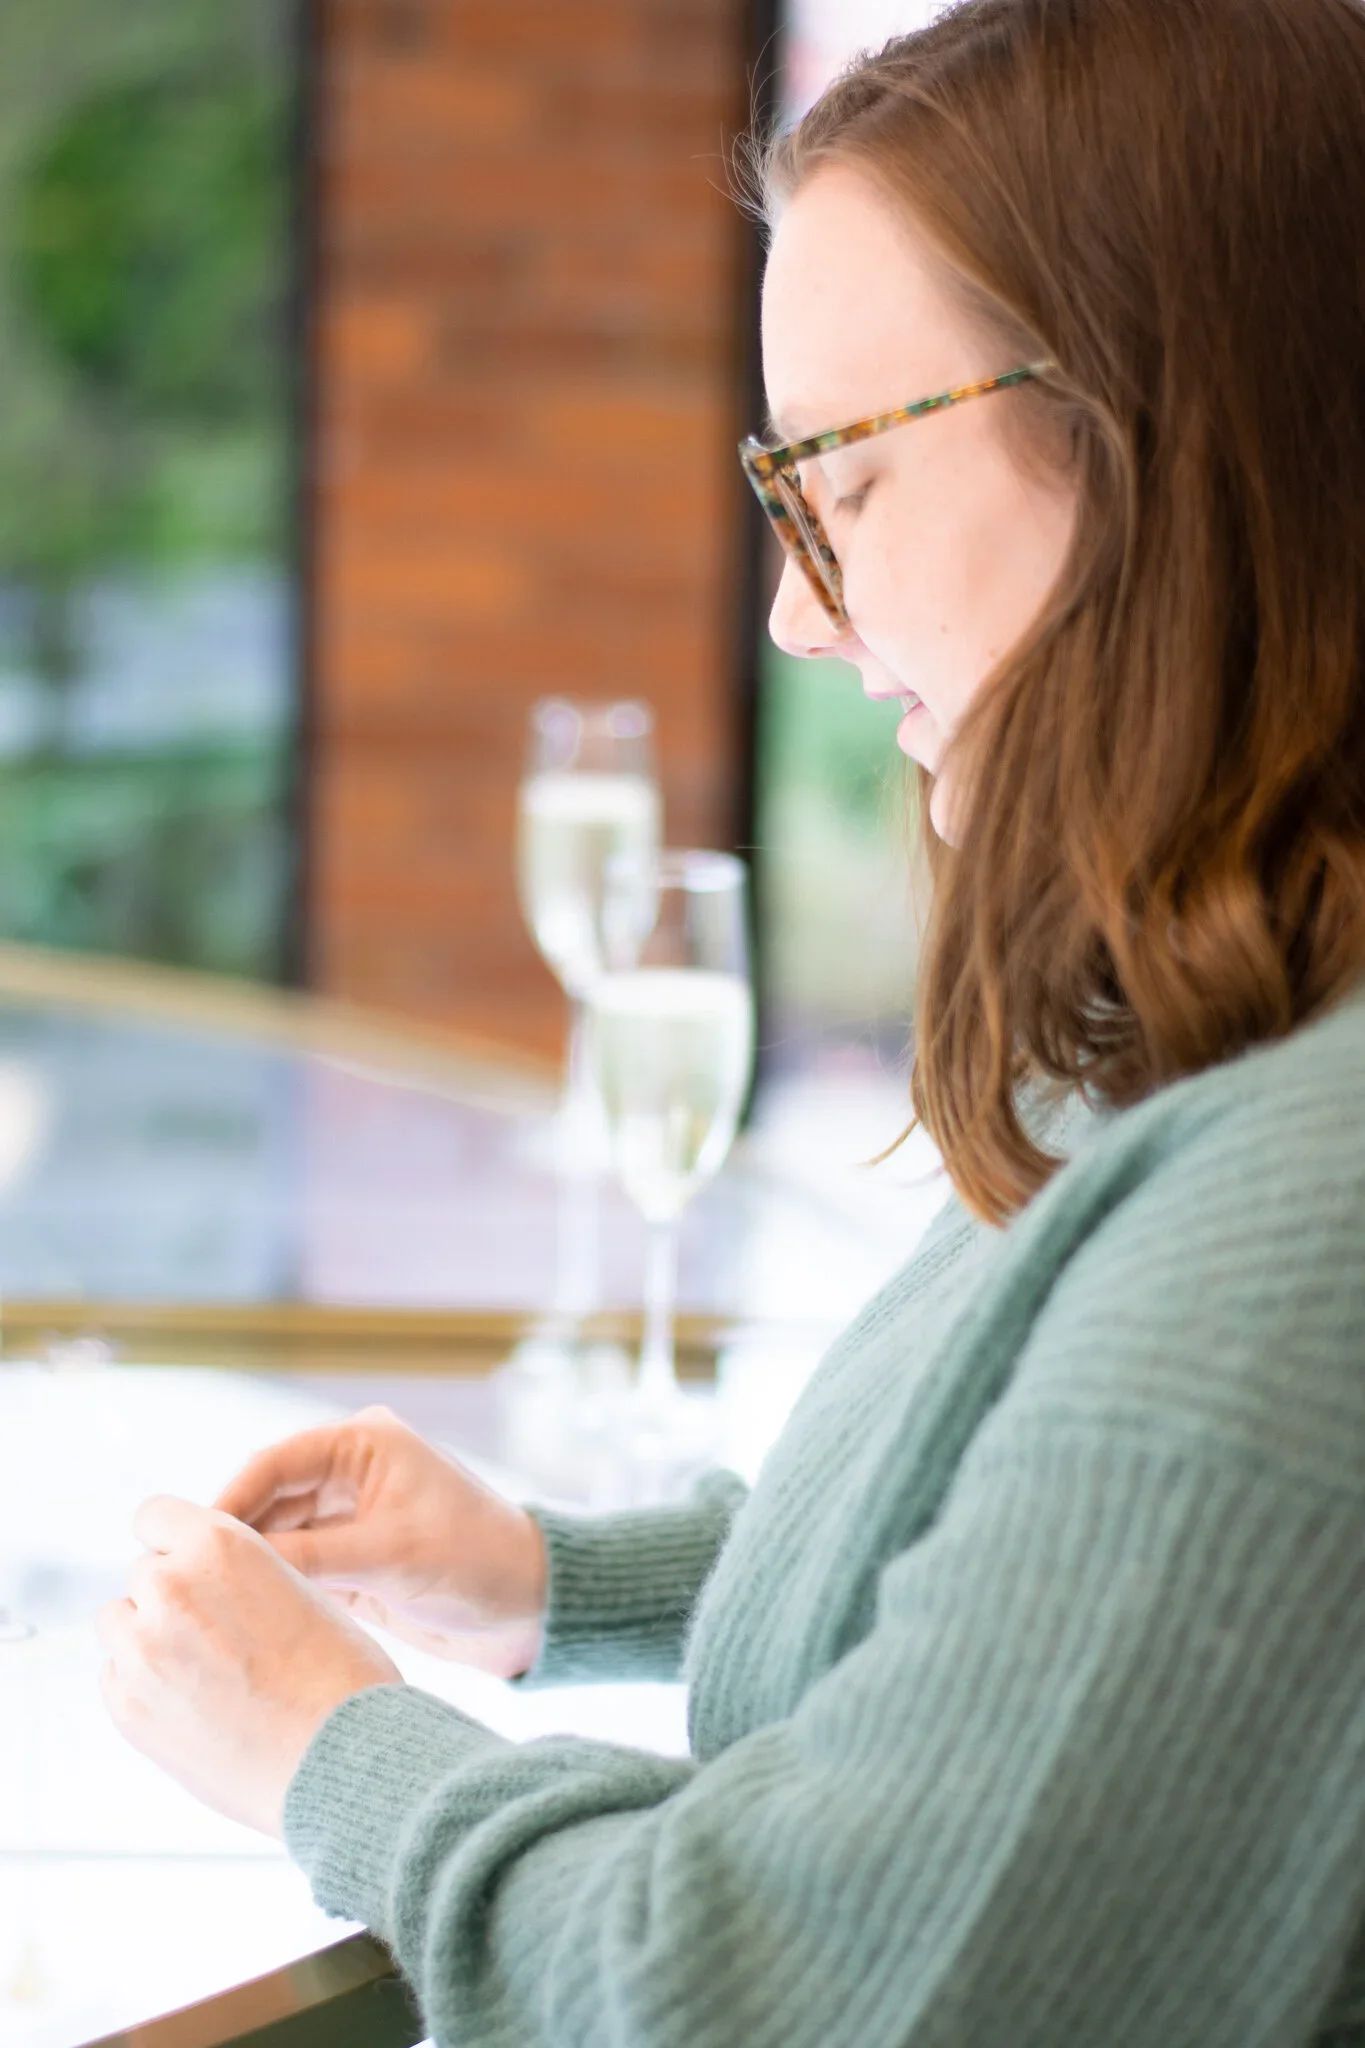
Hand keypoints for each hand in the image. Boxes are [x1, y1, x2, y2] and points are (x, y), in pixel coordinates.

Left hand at [98, 1496, 400, 1837]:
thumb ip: (235, 1576)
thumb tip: (200, 1582)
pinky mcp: (128, 1708)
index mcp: (219, 1545)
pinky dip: (144, 1688)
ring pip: (119, 1625)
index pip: (154, 1515)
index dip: (174, 1542)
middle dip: (170, 1597)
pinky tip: (195, 1707)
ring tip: (204, 1673)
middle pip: (142, 1576)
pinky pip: (116, 1679)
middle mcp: (170, 1587)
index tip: (190, 1566)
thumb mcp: (296, 1588)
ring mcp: (141, 1650)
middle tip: (216, 1636)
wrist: (341, 1758)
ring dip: (148, 1639)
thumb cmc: (339, 1674)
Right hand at [213, 1405, 547, 1679]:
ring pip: (279, 1537)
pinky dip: (275, 1587)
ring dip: (251, 1566)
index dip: (229, 1499)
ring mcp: (351, 1519)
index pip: (274, 1462)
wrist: (532, 1609)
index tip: (188, 1542)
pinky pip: (299, 1568)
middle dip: (232, 1537)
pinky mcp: (354, 1562)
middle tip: (183, 1579)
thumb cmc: (477, 1561)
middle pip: (269, 1499)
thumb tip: (228, 1561)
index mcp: (364, 1444)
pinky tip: (243, 1615)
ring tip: (207, 1604)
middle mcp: (352, 1473)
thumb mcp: (388, 1555)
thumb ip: (308, 1555)